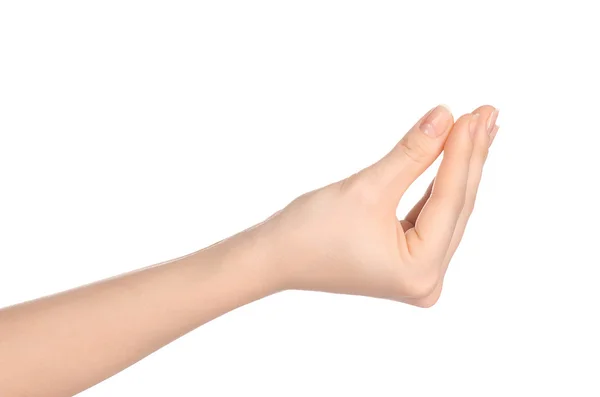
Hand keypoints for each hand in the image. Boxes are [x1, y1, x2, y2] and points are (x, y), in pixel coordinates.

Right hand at [261, 105, 498, 306]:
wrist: (274, 256)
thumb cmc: (310, 230)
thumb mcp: (367, 188)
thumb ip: (413, 153)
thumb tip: (446, 116)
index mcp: (420, 272)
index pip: (450, 201)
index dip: (463, 153)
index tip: (477, 112)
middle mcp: (426, 280)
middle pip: (456, 206)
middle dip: (469, 157)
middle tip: (489, 112)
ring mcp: (417, 274)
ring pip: (446, 209)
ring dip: (458, 167)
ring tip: (478, 127)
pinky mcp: (407, 262)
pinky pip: (430, 216)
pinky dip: (438, 184)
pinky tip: (454, 156)